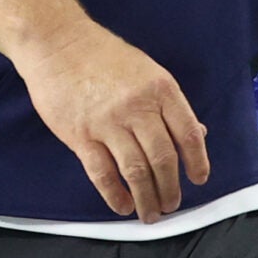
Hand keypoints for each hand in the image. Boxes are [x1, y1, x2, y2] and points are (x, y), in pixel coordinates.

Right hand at [16, 21, 210, 219]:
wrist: (58, 43)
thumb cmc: (105, 56)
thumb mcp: (148, 71)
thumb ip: (169, 105)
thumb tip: (196, 134)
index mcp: (161, 89)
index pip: (187, 133)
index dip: (197, 161)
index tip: (199, 179)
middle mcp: (138, 107)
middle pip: (163, 157)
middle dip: (170, 187)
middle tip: (172, 205)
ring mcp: (108, 123)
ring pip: (135, 170)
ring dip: (147, 197)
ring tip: (151, 213)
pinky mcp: (80, 136)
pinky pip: (102, 173)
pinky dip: (114, 194)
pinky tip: (123, 206)